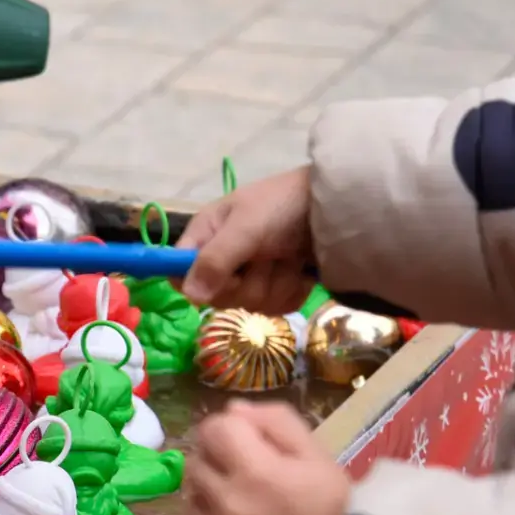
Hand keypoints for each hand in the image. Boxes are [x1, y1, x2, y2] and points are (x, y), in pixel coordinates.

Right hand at [177, 165, 316, 311]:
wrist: (337, 207)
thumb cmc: (284, 205)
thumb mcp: (247, 226)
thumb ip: (217, 259)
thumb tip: (189, 296)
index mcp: (206, 236)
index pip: (178, 272)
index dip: (196, 283)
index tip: (222, 277)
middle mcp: (224, 259)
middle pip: (217, 297)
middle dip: (248, 282)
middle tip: (267, 258)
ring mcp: (252, 277)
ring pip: (250, 305)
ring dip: (276, 284)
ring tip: (289, 257)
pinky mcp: (278, 290)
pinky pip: (276, 308)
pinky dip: (292, 291)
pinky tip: (300, 270)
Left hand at [186, 399, 348, 514]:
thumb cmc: (343, 512)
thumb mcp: (319, 456)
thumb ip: (275, 423)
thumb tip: (233, 410)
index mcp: (254, 473)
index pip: (213, 430)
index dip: (231, 431)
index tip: (248, 442)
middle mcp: (226, 509)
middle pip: (196, 464)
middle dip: (218, 462)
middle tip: (250, 477)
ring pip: (193, 504)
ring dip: (212, 499)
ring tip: (249, 511)